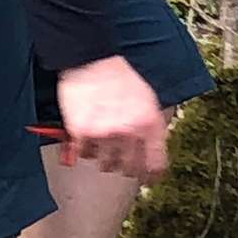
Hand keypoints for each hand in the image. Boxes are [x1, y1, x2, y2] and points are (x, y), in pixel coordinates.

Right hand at [55, 56, 168, 182]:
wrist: (91, 59)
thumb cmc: (120, 77)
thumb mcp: (148, 100)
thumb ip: (153, 127)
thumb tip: (155, 151)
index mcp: (149, 124)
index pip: (156, 165)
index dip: (152, 176)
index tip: (148, 178)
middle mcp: (128, 132)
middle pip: (130, 169)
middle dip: (127, 166)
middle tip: (122, 159)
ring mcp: (103, 133)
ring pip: (106, 165)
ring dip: (105, 158)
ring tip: (104, 143)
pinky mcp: (81, 132)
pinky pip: (84, 154)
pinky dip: (86, 149)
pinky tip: (89, 138)